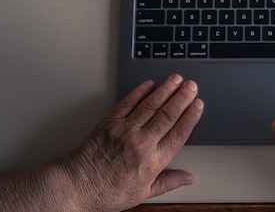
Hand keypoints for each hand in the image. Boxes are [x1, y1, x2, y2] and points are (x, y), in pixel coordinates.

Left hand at [57, 74, 203, 210]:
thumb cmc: (107, 192)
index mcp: (153, 162)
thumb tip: (188, 178)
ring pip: (150, 105)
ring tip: (176, 79)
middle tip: (192, 86)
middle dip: (182, 98)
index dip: (191, 117)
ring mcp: (125, 130)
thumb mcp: (143, 193)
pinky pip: (128, 103)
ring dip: (165, 90)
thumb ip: (168, 182)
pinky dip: (140, 91)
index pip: (179, 134)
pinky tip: (150, 84)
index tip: (198, 105)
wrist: (76, 186)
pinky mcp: (110, 122)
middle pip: (168, 115)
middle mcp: (141, 143)